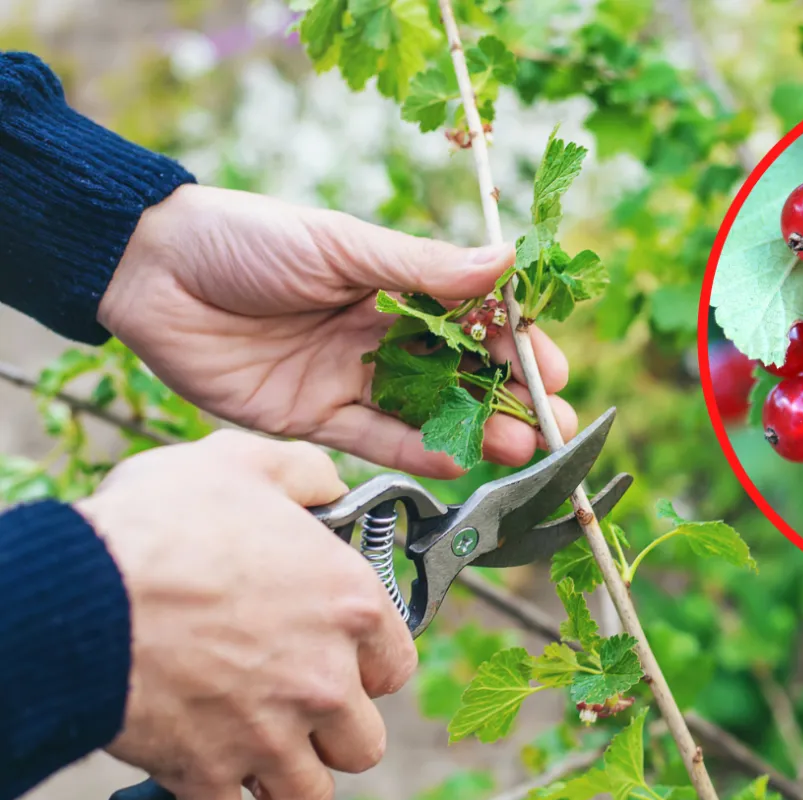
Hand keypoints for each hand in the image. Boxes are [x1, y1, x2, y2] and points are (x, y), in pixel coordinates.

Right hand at [77, 430, 416, 799]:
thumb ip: (303, 475)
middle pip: (362, 744)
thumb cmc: (162, 524)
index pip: (397, 667)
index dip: (367, 669)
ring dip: (278, 779)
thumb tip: (330, 487)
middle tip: (290, 712)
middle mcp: (325, 678)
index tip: (338, 664)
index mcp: (350, 606)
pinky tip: (185, 795)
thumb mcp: (243, 465)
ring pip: (307, 795)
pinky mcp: (209, 773)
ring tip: (246, 753)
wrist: (81, 589)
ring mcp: (271, 733)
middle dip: (329, 735)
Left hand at [98, 185, 576, 477]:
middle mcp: (380, 335)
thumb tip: (508, 261)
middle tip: (555, 426)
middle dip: (511, 400)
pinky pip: (373, 439)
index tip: (554, 368)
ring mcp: (349, 378)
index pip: (474, 320)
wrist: (149, 273)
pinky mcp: (313, 418)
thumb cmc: (247, 238)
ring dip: (477, 431)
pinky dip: (415, 450)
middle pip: (461, 374)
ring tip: (522, 449)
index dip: (517, 345)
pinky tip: (457, 460)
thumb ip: (422, 266)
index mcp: (394, 284)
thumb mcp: (341, 244)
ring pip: (427, 412)